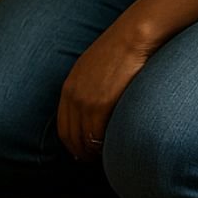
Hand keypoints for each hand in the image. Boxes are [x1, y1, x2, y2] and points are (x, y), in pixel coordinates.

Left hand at [58, 20, 159, 161]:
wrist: (134, 36)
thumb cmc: (122, 51)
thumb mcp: (94, 69)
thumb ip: (89, 88)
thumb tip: (96, 108)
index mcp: (68, 87)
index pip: (63, 127)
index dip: (72, 144)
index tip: (83, 153)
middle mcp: (72, 95)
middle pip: (70, 137)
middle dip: (81, 152)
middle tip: (94, 161)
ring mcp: (85, 100)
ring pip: (84, 139)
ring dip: (93, 153)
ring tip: (105, 159)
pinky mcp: (101, 103)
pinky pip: (97, 135)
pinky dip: (103, 147)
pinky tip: (113, 149)